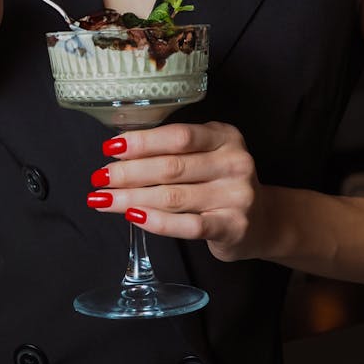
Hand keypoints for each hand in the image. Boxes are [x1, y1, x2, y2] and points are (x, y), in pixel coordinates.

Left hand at [88, 121, 266, 261]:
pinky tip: (133, 216)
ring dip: (132, 198)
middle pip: (171, 167)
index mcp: (224, 136)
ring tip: (104, 200)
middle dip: (128, 173)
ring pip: (173, 197)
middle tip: (99, 178)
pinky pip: (188, 225)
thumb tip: (120, 150)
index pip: (178, 136)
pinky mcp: (233, 226)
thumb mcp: (208, 154)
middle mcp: (234, 162)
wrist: (264, 221)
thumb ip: (175, 149)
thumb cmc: (221, 181)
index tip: (110, 147)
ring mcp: (236, 196)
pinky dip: (157, 222)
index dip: (142, 142)